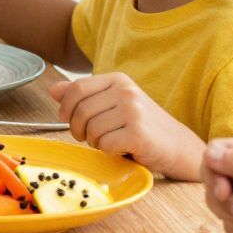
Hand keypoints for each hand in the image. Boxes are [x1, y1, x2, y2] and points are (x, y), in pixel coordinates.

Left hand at [50, 72, 205, 179]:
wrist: (178, 147)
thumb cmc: (142, 128)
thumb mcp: (112, 105)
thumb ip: (83, 97)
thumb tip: (53, 90)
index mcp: (118, 80)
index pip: (77, 88)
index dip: (65, 107)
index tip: (67, 119)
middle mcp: (127, 91)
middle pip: (81, 111)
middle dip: (78, 129)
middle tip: (90, 138)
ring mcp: (134, 111)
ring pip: (91, 129)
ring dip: (95, 142)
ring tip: (111, 142)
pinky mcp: (138, 133)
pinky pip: (105, 145)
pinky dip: (109, 152)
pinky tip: (123, 149)